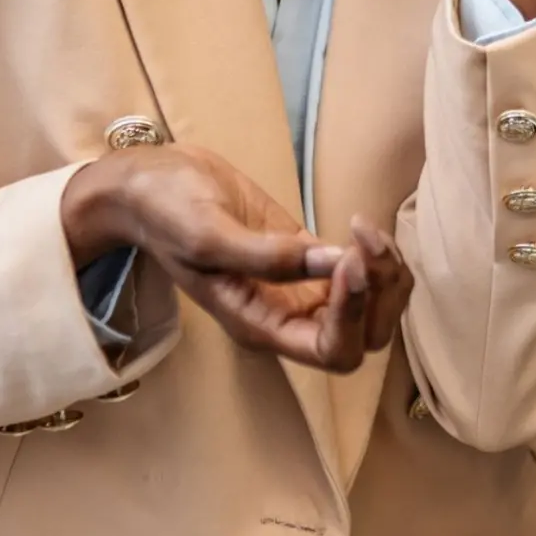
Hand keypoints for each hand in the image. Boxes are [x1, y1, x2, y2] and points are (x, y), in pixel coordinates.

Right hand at [63, 145, 411, 372]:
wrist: (148, 184)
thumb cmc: (167, 211)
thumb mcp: (207, 234)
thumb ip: (267, 256)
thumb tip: (334, 262)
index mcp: (259, 325)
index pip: (331, 351)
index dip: (353, 314)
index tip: (346, 259)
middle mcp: (286, 315)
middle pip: (365, 337)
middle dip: (380, 294)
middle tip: (363, 240)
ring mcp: (300, 286)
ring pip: (373, 306)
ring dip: (386, 273)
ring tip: (366, 229)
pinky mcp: (307, 253)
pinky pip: (362, 272)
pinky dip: (376, 254)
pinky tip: (361, 225)